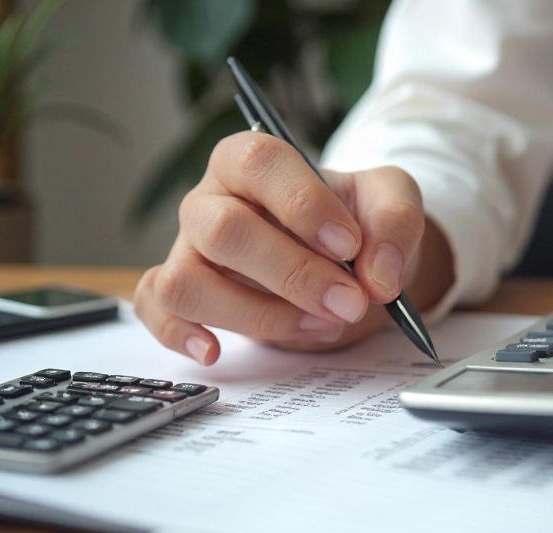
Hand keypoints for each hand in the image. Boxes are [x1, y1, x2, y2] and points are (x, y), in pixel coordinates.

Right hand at [135, 131, 452, 364]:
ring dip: (258, 316)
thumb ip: (396, 222)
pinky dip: (179, 334)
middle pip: (225, 231)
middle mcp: (212, 200)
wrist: (344, 258)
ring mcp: (189, 249)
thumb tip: (378, 278)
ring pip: (189, 281)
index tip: (350, 246)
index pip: (260, 163)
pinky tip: (217, 351)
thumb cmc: (354, 220)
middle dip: (294, 275)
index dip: (303, 205)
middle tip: (350, 302)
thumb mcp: (392, 202)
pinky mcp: (180, 292)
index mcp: (254, 161)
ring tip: (321, 326)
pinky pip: (156, 310)